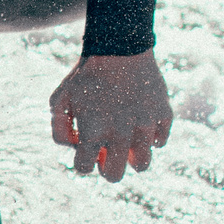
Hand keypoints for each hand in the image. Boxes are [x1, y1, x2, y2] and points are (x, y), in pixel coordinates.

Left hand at [50, 51, 171, 182]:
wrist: (119, 47)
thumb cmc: (86, 76)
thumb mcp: (60, 99)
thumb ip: (60, 131)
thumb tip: (76, 149)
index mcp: (93, 131)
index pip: (84, 168)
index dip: (82, 161)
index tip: (85, 149)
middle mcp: (120, 133)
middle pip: (114, 176)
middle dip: (107, 167)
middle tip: (107, 151)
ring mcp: (145, 125)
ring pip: (142, 165)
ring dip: (131, 157)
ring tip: (125, 141)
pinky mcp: (163, 116)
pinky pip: (160, 142)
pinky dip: (150, 137)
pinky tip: (140, 122)